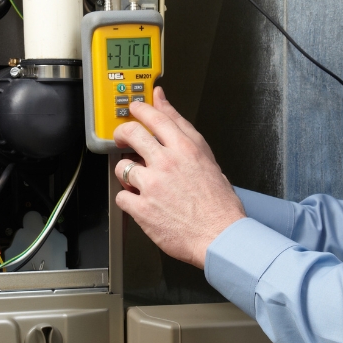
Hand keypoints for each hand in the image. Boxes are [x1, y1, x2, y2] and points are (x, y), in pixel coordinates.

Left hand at [113, 86, 245, 268]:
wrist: (221, 236)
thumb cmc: (219, 204)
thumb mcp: (208, 160)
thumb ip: (184, 132)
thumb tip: (167, 106)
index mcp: (186, 149)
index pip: (156, 117)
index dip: (141, 109)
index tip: (136, 108)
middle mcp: (167, 163)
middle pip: (131, 134)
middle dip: (122, 133)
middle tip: (122, 139)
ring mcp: (153, 185)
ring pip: (122, 167)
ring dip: (127, 174)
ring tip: (138, 182)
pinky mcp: (142, 208)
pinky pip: (121, 197)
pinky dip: (128, 200)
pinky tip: (140, 203)